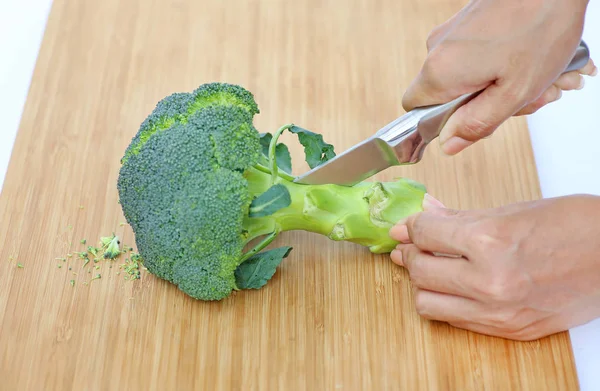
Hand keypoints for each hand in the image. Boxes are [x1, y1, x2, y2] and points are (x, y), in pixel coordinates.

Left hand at [388, 194, 599, 340]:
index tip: (411, 225)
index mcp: (489, 242)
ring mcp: (499, 312)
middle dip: (412, 254)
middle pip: (419, 271)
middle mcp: (490, 282)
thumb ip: (457, 218)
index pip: (424, 235)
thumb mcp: (509, 211)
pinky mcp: (510, 331)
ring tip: (434, 267)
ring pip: (428, 304)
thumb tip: (423, 214)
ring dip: (424, 283)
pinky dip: (447, 302)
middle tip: (416, 245)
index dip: (412, 226)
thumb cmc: (571, 226)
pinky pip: (456, 321)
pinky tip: (455, 285)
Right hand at [403, 0, 596, 155]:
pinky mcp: (467, 23)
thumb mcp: (514, 92)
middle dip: (487, 104)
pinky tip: (531, 59)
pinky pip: (477, 57)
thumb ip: (476, 124)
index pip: (416, 112)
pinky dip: (504, 63)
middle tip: (526, 97)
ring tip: (539, 76)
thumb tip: (448, 144)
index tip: (474, 118)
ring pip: (468, 77)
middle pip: (449, 96)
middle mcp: (437, 49)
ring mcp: (451, 33)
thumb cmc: (542, 27)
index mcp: (441, 72)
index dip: (443, 123)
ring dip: (503, 84)